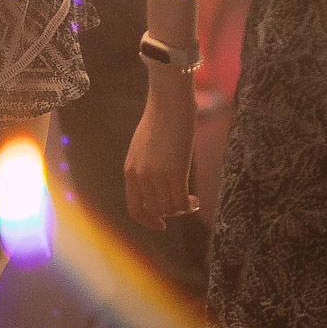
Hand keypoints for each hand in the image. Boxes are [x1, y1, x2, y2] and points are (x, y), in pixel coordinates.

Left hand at [124, 77, 199, 230]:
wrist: (169, 103)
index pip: (134, 208)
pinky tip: (196, 201)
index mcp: (130, 171)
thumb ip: (146, 168)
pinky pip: (182, 202)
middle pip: (156, 210)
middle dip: (171, 212)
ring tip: (191, 201)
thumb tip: (159, 185)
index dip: (148, 221)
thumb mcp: (144, 148)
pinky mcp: (175, 173)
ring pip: (170, 208)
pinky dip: (190, 206)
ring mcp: (157, 176)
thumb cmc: (160, 120)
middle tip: (185, 204)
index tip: (161, 224)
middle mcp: (140, 177)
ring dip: (182, 209)